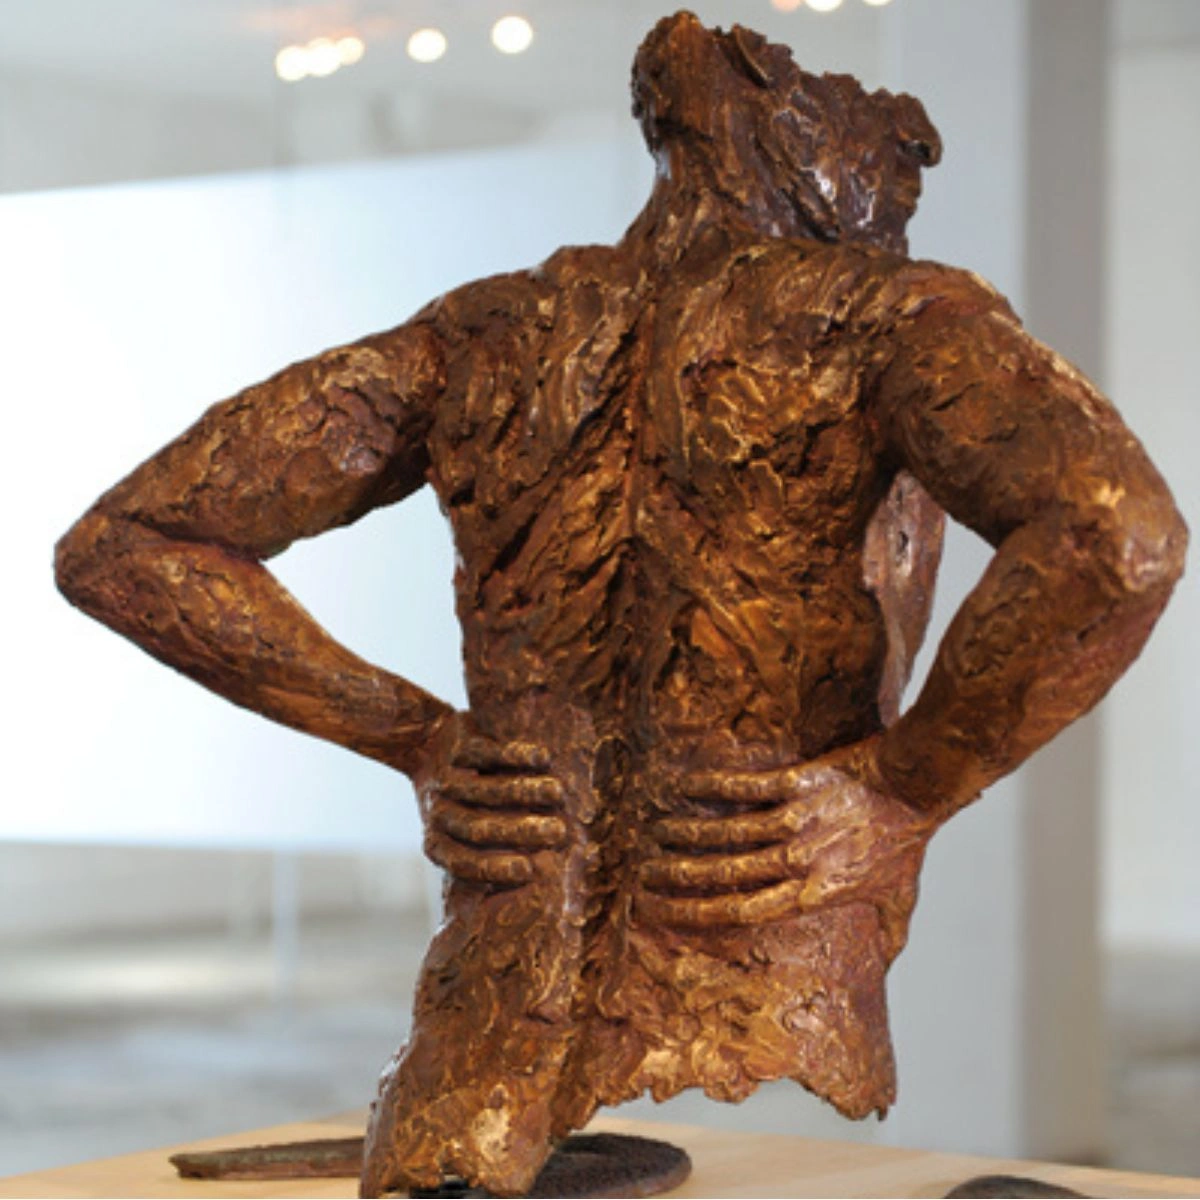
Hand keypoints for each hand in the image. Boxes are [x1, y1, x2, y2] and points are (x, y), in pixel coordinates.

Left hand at [416, 712, 567, 886]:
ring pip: (485, 790)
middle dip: (521, 831)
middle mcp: (437, 813)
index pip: (463, 862)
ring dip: (526, 791)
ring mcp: (444, 781)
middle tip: (559, 832)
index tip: (529, 870)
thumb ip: (491, 855)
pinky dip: (516, 756)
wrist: (429, 751)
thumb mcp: (465, 836)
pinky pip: (485, 754)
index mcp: (437, 843)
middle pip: (478, 827)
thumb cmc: (466, 807)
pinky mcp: (456, 750)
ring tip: (558, 793)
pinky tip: (543, 758)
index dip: (495, 868)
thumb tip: (538, 884)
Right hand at [639, 735, 935, 946]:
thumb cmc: (907, 845)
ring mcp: (795, 819)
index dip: (697, 913)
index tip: (664, 911)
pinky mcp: (797, 782)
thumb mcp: (898, 900)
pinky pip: (745, 786)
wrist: (916, 786)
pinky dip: (713, 787)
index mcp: (813, 894)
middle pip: (724, 872)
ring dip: (688, 833)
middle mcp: (797, 860)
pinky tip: (686, 788)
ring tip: (657, 834)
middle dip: (679, 876)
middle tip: (645, 874)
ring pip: (728, 830)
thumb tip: (888, 968)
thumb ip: (885, 936)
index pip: (742, 911)